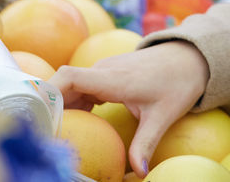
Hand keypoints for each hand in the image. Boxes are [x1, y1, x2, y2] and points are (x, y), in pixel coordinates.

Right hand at [50, 41, 209, 176]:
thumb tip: (138, 172)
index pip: (70, 77)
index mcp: (113, 78)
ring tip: (52, 132)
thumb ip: (146, 143)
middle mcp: (104, 70)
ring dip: (61, 106)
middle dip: (50, 107)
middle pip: (65, 84)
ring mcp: (105, 70)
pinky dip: (74, 103)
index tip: (39, 115)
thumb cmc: (178, 84)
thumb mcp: (163, 116)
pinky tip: (74, 124)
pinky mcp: (107, 74)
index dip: (50, 92)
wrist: (190, 58)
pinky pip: (82, 87)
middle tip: (41, 134)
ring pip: (72, 86)